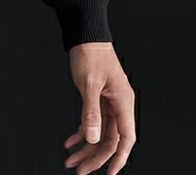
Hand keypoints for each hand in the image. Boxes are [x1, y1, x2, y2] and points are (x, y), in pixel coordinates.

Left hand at [64, 42, 135, 173]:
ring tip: (71, 160)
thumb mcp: (88, 84)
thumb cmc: (90, 53)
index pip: (125, 138)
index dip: (118, 158)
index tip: (109, 174)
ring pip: (99, 132)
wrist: (85, 34)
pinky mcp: (97, 98)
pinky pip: (91, 121)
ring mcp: (108, 102)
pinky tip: (70, 141)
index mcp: (123, 102)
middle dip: (95, 157)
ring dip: (86, 147)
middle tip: (79, 170)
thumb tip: (92, 138)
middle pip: (110, 139)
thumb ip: (91, 112)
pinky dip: (81, 132)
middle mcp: (118, 104)